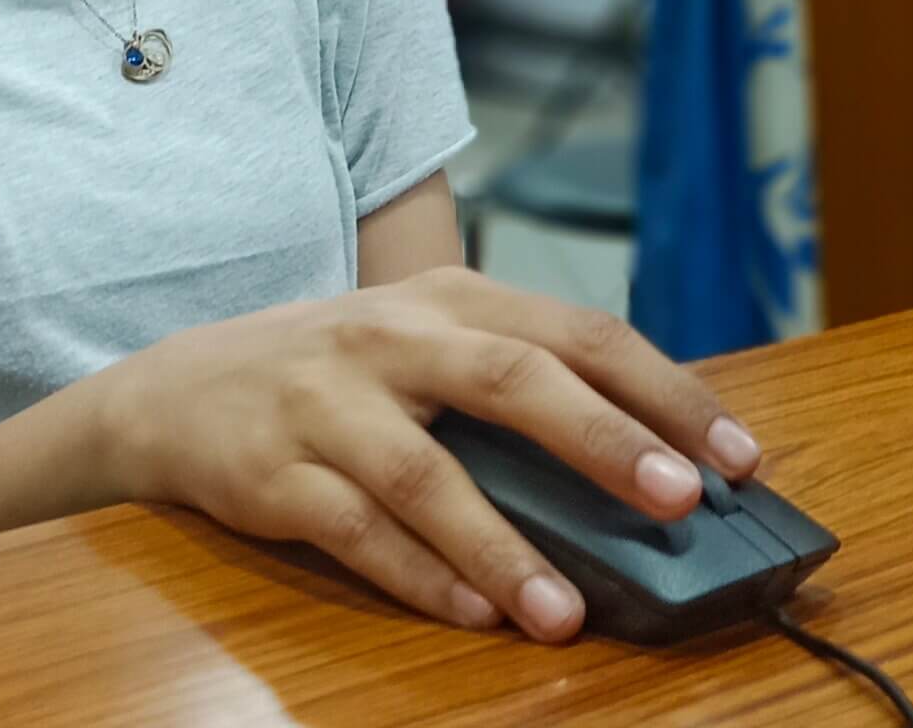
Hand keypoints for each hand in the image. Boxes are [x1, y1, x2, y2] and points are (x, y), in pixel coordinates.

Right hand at [79, 265, 760, 640]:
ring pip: (427, 475)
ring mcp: (327, 405)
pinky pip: (353, 531)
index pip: (580, 332)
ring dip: (504, 547)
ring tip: (563, 611)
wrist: (176, 390)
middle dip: (605, 442)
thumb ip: (522, 382)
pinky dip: (417, 575)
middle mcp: (392, 339)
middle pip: (512, 380)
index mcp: (451, 299)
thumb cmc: (336, 372)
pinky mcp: (272, 474)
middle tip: (677, 501)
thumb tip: (652, 461)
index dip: (666, 392)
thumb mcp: (427, 345)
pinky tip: (472, 613)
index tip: (735, 457)